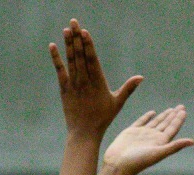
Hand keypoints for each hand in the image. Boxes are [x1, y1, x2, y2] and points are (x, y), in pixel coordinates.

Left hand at [49, 20, 141, 138]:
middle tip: (73, 22)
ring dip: (68, 44)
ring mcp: (74, 85)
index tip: (84, 31)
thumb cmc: (103, 118)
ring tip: (66, 29)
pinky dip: (56, 59)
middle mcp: (85, 81)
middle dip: (77, 38)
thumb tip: (141, 77)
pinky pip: (60, 71)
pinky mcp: (64, 90)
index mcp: (98, 81)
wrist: (84, 133)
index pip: (92, 59)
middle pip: (80, 55)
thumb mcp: (117, 102)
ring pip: (71, 61)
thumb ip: (128, 88)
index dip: (88, 44)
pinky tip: (52, 46)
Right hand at [102, 105, 193, 174]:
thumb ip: (175, 146)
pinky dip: (147, 116)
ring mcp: (142, 134)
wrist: (117, 165)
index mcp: (160, 142)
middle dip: (173, 115)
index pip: (172, 128)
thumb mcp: (159, 153)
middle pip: (166, 124)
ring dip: (163, 116)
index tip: (183, 111)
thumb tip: (193, 141)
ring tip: (171, 109)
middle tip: (181, 107)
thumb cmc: (137, 162)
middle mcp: (152, 137)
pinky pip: (141, 121)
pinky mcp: (131, 132)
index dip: (178, 119)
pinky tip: (152, 113)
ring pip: (156, 122)